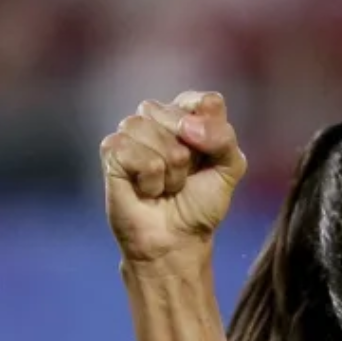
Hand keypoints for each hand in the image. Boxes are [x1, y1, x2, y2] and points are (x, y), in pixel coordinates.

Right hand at [100, 91, 246, 263]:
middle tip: (184, 177)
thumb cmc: (201, 203)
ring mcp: (132, 132)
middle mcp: (158, 118)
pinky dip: (148, 178)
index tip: (210, 157)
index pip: (205, 101)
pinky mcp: (111, 150)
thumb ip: (223, 138)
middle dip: (189, 155)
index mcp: (190, 117)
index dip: (210, 131)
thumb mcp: (230, 169)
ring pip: (151, 130)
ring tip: (166, 185)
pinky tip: (147, 189)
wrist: (177, 238)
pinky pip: (132, 150)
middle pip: (177, 116)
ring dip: (168, 169)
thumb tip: (186, 126)